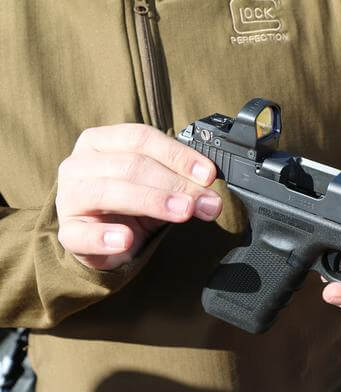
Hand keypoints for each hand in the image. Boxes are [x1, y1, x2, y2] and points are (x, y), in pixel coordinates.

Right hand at [56, 124, 221, 269]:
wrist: (103, 241)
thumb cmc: (130, 204)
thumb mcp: (159, 186)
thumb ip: (182, 182)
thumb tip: (212, 190)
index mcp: (102, 141)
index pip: (141, 138)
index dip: (178, 155)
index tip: (209, 175)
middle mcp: (80, 164)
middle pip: (130, 165)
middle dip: (175, 183)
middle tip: (205, 202)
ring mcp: (69, 197)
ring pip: (109, 192)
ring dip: (152, 202)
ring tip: (183, 213)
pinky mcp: (67, 231)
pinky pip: (81, 233)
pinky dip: (104, 236)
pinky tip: (126, 240)